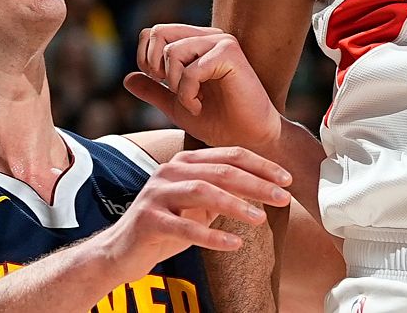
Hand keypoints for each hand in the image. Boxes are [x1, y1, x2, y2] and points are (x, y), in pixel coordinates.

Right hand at [98, 146, 290, 281]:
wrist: (120, 250)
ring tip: (261, 219)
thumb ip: (223, 193)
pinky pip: (184, 227)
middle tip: (284, 197)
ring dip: (236, 205)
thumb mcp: (198, 206)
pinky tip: (234, 243)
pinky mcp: (148, 220)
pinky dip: (211, 235)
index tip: (287, 179)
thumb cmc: (166, 226)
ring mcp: (157, 194)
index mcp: (185, 163)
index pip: (230, 156)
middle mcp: (170, 172)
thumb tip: (265, 188)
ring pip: (203, 192)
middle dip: (257, 183)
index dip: (261, 166)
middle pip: (222, 171)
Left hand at [125, 24, 282, 151]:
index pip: (153, 33)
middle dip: (155, 67)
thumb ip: (154, 90)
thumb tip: (127, 78)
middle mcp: (208, 37)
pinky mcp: (230, 54)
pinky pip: (191, 69)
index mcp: (196, 43)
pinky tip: (198, 107)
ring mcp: (221, 42)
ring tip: (191, 103)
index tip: (162, 85)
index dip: (146, 59)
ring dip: (174, 85)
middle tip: (172, 90)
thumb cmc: (218, 122)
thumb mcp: (176, 105)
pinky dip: (188, 94)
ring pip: (172, 51)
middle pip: (158, 32)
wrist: (246, 140)